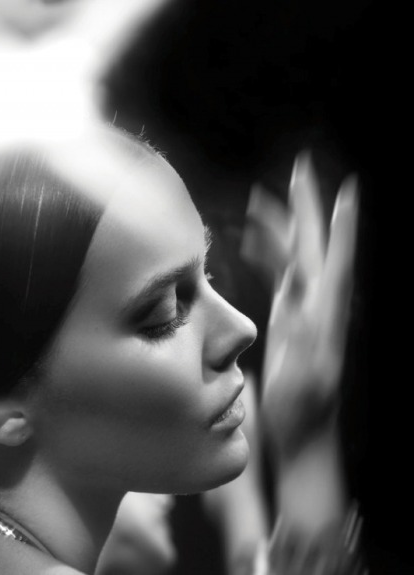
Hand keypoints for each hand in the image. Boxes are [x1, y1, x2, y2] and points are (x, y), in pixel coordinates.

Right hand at [242, 153, 358, 454]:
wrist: (301, 431)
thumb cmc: (304, 410)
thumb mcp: (306, 376)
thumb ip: (306, 333)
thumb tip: (297, 290)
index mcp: (327, 313)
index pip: (337, 260)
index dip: (342, 225)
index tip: (347, 190)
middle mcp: (319, 302)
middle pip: (313, 245)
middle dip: (306, 206)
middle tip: (302, 167)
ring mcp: (304, 306)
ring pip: (293, 254)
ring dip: (279, 225)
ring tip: (259, 199)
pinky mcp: (290, 314)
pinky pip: (278, 274)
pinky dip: (266, 253)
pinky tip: (251, 242)